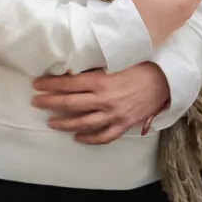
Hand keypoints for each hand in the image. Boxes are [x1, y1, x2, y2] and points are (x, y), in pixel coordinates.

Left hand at [35, 62, 172, 144]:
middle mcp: (104, 100)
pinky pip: (103, 136)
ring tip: (51, 122)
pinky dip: (89, 139)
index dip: (49, 85)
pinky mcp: (123, 125)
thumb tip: (71, 70)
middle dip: (50, 103)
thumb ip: (93, 69)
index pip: (68, 84)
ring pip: (83, 123)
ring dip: (64, 123)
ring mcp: (113, 115)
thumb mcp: (114, 62)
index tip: (36, 85)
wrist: (165, 80)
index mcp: (100, 81)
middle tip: (36, 103)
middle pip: (70, 104)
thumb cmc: (139, 66)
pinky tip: (78, 137)